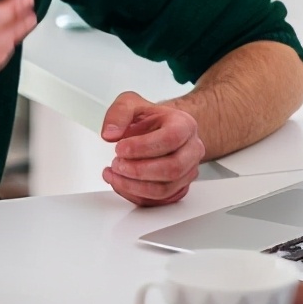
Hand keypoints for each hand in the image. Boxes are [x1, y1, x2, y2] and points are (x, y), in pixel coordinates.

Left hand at [101, 91, 203, 206]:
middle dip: (137, 170)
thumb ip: (119, 113)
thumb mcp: (131, 103)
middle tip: (116, 164)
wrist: (161, 129)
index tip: (120, 148)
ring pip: (165, 189)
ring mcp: (187, 171)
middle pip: (172, 168)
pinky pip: (159, 200)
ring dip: (134, 186)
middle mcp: (191, 150)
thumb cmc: (150, 119)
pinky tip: (121, 184)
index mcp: (184, 125)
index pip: (170, 139)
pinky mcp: (179, 188)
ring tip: (114, 175)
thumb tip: (110, 133)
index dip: (142, 147)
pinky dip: (136, 196)